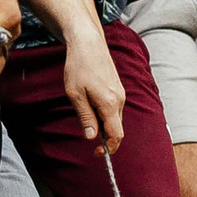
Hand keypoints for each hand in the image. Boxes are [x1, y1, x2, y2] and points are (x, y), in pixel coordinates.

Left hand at [60, 9, 125, 152]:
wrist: (88, 43)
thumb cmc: (78, 67)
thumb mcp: (75, 95)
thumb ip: (86, 117)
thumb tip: (92, 138)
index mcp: (110, 104)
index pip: (116, 135)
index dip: (108, 148)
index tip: (97, 153)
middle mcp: (120, 100)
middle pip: (117, 128)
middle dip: (105, 137)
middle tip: (89, 139)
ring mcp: (121, 93)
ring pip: (115, 118)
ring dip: (104, 125)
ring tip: (86, 115)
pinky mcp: (118, 88)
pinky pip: (114, 108)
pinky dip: (105, 114)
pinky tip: (91, 105)